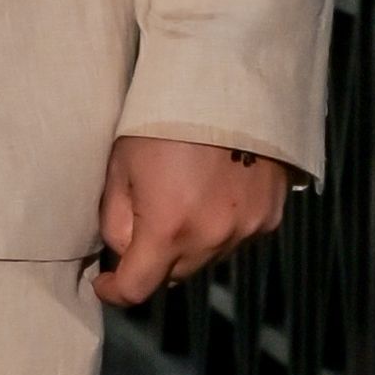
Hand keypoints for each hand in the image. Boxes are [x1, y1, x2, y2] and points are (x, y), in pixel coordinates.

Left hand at [94, 133, 287, 311]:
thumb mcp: (121, 165)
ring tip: (183, 200)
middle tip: (143, 223)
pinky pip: (236, 239)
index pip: (137, 289)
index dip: (114, 291)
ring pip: (206, 259)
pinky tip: (214, 195)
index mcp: (167, 228)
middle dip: (153, 260)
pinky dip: (220, 229)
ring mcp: (245, 230)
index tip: (105, 281)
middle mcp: (211, 238)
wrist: (231, 84)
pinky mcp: (269, 217)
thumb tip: (123, 250)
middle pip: (174, 275)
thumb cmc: (165, 120)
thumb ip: (116, 220)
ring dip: (189, 245)